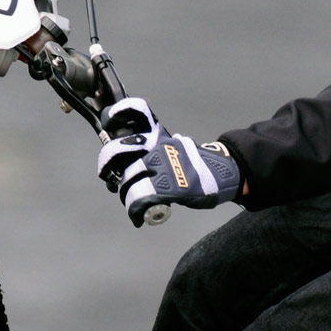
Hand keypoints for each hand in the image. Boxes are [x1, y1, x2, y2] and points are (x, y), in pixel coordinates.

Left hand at [98, 125, 240, 225]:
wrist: (222, 174)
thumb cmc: (198, 165)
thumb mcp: (175, 147)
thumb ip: (154, 150)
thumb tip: (134, 162)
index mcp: (159, 136)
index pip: (137, 114)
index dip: (119, 113)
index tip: (109, 120)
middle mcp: (157, 147)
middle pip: (120, 152)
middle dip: (108, 165)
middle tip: (110, 179)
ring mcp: (161, 166)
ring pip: (128, 179)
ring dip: (125, 193)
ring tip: (132, 202)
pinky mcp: (166, 186)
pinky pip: (140, 198)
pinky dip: (135, 210)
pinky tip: (138, 217)